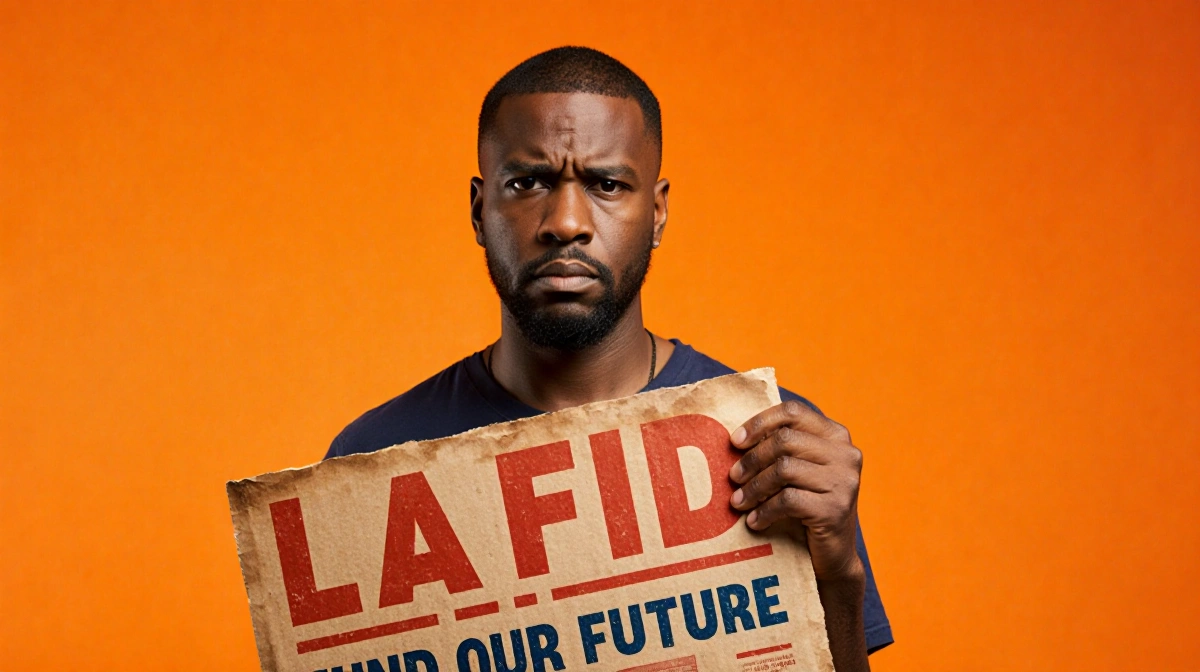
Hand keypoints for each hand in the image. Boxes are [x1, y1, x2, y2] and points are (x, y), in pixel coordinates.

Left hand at [729, 400, 864, 582]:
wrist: (833, 556)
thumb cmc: (808, 507)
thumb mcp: (799, 471)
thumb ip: (782, 449)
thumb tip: (736, 438)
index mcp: (836, 435)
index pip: (793, 413)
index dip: (760, 423)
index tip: (735, 441)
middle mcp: (846, 454)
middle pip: (784, 441)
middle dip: (752, 459)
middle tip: (733, 477)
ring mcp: (844, 481)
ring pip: (783, 469)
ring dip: (754, 487)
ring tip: (738, 501)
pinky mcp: (836, 509)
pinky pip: (788, 500)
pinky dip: (765, 510)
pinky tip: (754, 521)